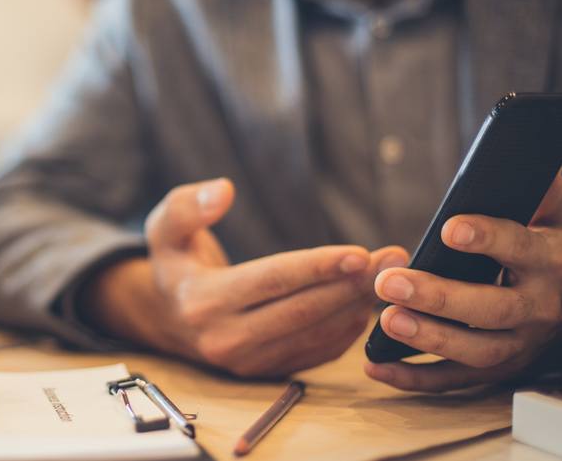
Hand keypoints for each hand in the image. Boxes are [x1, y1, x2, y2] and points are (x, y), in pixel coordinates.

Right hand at [83, 178, 408, 376]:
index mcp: (202, 302)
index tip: (361, 252)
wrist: (168, 315)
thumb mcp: (165, 227)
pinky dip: (347, 328)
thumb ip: (189, 205)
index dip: (318, 267)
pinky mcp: (266, 372)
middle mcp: (224, 339)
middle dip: (354, 284)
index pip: (271, 281)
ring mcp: (248, 362)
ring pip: (316, 333)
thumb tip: (225, 190)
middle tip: (396, 259)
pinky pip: (316, 352)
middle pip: (303, 310)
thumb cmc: (175, 261)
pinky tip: (365, 302)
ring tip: (392, 275)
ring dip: (358, 304)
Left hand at [366, 174, 561, 391]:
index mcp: (548, 261)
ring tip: (385, 320)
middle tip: (391, 283)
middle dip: (440, 297)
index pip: (519, 248)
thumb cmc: (543, 246)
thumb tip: (516, 148)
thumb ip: (534, 185)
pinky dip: (413, 379)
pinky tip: (374, 366)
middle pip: (491, 309)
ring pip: (474, 351)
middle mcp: (536, 308)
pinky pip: (452, 381)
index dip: (486, 238)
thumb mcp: (549, 213)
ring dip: (428, 339)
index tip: (448, 228)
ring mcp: (517, 345)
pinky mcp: (494, 370)